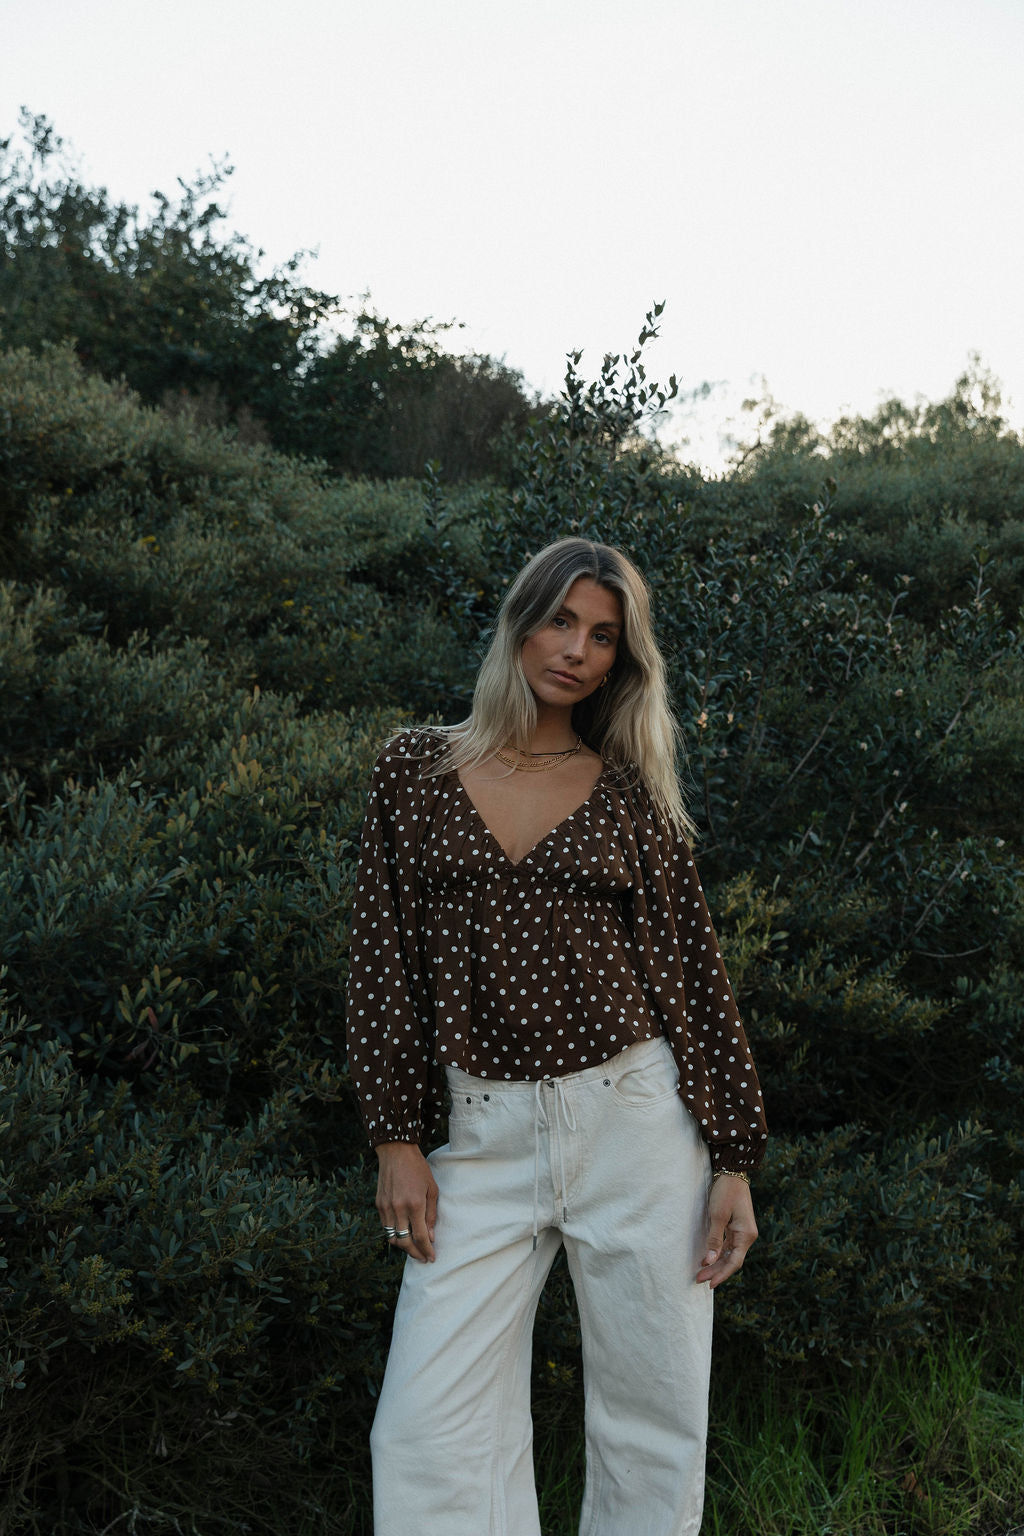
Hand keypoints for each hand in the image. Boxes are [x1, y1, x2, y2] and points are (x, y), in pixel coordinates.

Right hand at [375, 1142, 437, 1262]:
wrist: (396, 1152)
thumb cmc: (418, 1168)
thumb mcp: (432, 1189)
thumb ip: (431, 1215)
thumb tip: (431, 1237)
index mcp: (414, 1204)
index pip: (421, 1237)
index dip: (427, 1250)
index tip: (432, 1257)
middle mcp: (398, 1208)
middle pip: (405, 1242)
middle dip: (415, 1253)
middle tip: (423, 1258)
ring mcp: (386, 1207)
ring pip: (392, 1237)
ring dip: (403, 1246)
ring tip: (413, 1248)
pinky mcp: (379, 1205)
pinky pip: (386, 1227)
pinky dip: (394, 1234)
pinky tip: (403, 1234)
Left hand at [696, 1175, 757, 1288]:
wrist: (732, 1173)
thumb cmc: (726, 1192)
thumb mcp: (717, 1215)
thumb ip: (714, 1240)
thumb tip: (709, 1261)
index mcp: (746, 1235)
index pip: (734, 1262)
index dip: (722, 1274)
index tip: (709, 1284)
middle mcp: (746, 1236)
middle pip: (732, 1260)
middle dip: (716, 1271)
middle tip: (698, 1279)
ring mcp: (742, 1232)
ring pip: (729, 1254)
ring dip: (716, 1263)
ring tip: (701, 1272)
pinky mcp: (736, 1227)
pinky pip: (728, 1246)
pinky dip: (719, 1253)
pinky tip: (709, 1259)